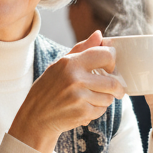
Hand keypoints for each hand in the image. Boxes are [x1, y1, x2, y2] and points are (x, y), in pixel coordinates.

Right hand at [8, 30, 125, 152]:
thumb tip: (99, 35)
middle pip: (112, 82)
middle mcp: (75, 79)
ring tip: (92, 98)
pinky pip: (101, 110)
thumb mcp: (59, 65)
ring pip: (108, 98)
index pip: (105, 56)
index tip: (111, 67)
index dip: (112, 62)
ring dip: (105, 99)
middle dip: (118, 87)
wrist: (35, 118)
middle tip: (116, 89)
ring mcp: (79, 97)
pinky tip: (85, 108)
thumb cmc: (47, 90)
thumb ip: (81, 49)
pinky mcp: (82, 113)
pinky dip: (97, 110)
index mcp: (70, 63)